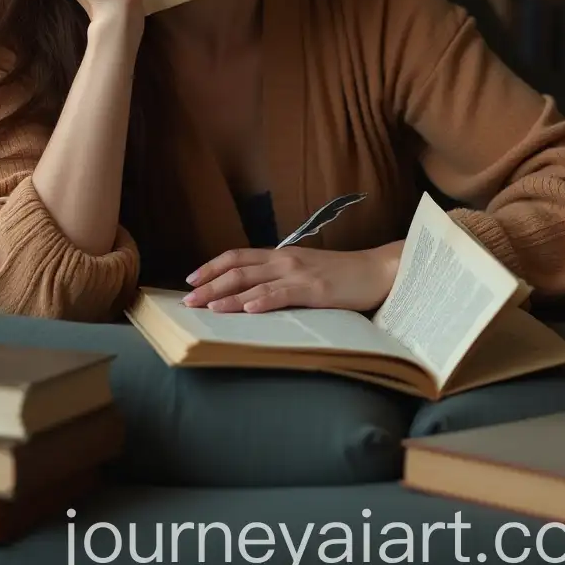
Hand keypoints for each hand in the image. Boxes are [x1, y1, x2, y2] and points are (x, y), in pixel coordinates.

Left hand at [182, 240, 404, 313]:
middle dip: (210, 285)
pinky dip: (262, 301)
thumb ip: (280, 277)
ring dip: (228, 296)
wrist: (376, 270)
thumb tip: (254, 292)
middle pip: (238, 269)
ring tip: (207, 307)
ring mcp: (299, 273)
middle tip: (188, 300)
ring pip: (255, 283)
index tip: (191, 279)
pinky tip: (248, 309)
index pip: (237, 257)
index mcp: (280, 255)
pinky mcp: (315, 289)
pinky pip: (283, 294)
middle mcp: (284, 260)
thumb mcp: (305, 271)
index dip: (212, 266)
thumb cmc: (342, 275)